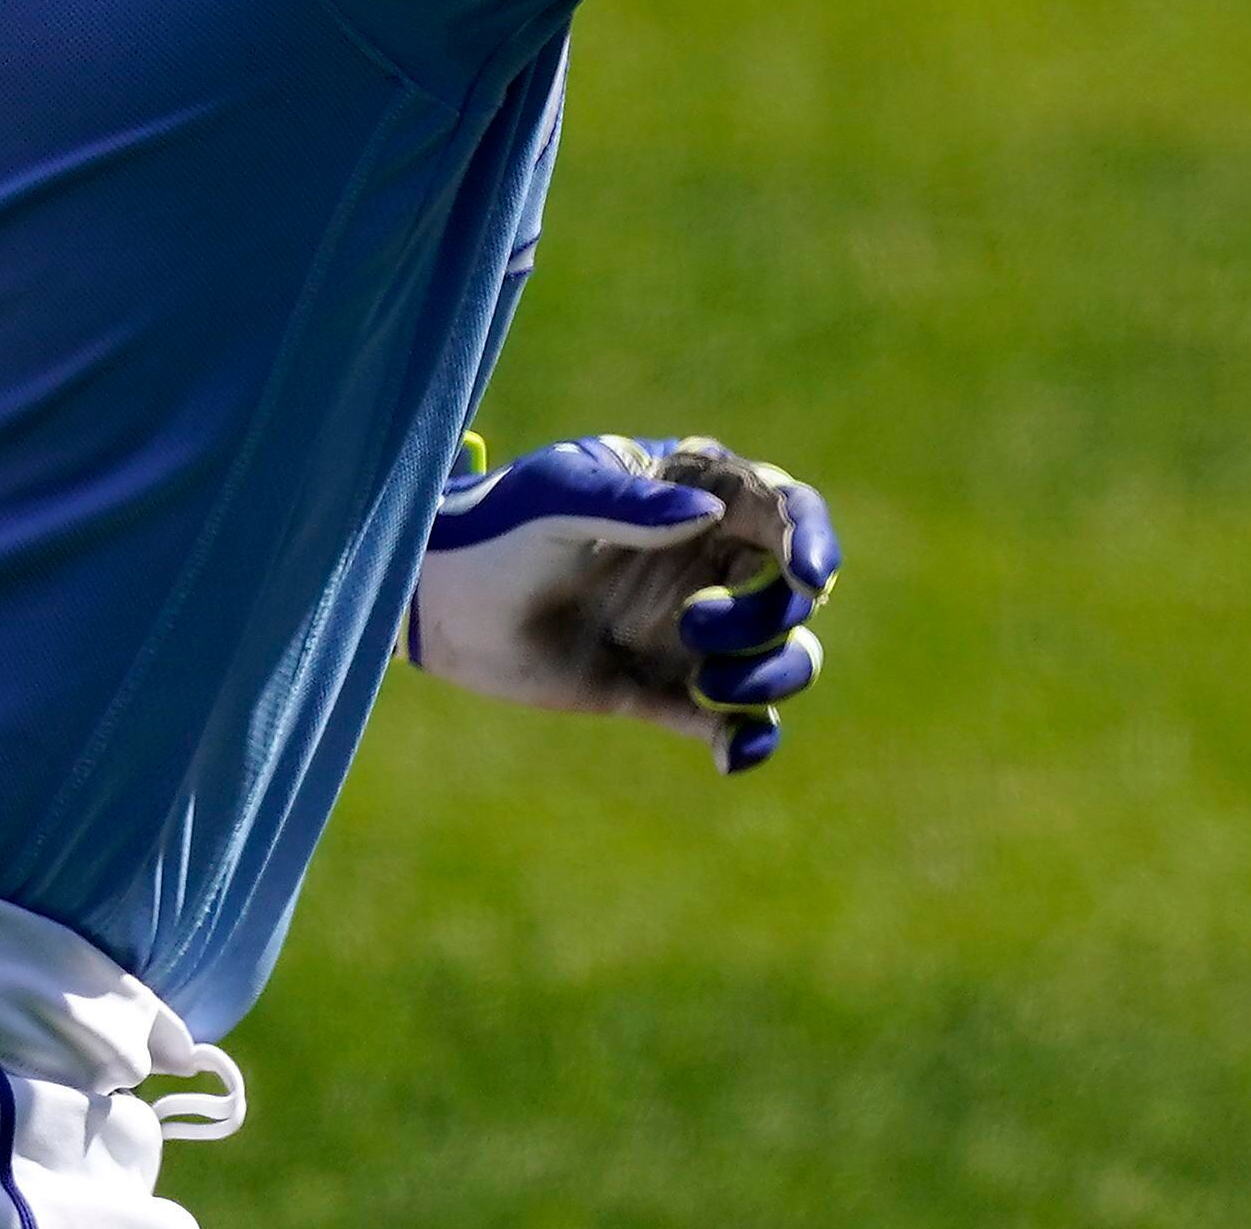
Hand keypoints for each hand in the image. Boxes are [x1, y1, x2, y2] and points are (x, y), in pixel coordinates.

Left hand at [403, 434, 842, 773]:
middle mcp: (707, 561)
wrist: (438, 604)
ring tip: (705, 687)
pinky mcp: (665, 689)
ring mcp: (691, 629)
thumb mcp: (554, 500)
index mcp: (695, 494)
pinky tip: (729, 756)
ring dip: (766, 679)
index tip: (809, 577)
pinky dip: (747, 740)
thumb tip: (707, 516)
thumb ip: (627, 505)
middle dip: (766, 618)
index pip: (783, 505)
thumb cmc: (495, 527)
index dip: (811, 537)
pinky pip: (735, 721)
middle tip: (694, 627)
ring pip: (782, 657)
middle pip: (792, 591)